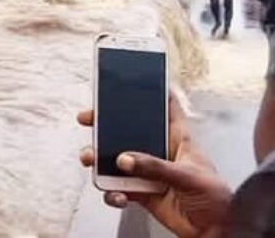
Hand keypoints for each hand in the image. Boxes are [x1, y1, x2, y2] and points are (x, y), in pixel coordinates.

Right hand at [77, 97, 232, 237]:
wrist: (213, 231)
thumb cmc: (216, 198)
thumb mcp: (189, 176)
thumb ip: (156, 167)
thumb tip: (125, 159)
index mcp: (177, 139)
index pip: (165, 109)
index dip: (151, 93)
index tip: (130, 83)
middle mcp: (159, 152)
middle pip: (128, 131)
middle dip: (105, 125)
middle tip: (89, 119)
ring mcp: (147, 172)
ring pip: (116, 160)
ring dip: (100, 161)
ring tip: (91, 160)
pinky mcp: (140, 191)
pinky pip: (117, 188)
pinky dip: (112, 192)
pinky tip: (116, 195)